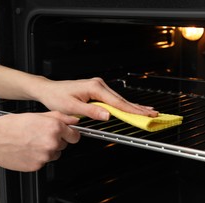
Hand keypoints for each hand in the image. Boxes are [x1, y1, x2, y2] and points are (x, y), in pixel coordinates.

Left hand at [0, 64, 157, 120]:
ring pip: (120, 100)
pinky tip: (132, 108)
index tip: (145, 115)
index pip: (118, 103)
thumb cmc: (57, 97)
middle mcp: (99, 85)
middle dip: (139, 109)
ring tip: (149, 112)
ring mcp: (99, 88)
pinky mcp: (97, 91)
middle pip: (123, 100)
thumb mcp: (72, 107)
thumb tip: (107, 115)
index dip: (133, 111)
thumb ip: (91, 112)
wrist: (48, 90)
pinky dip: (124, 105)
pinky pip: (114, 100)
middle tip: (155, 115)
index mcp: (95, 88)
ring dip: (134, 107)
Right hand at [0, 111, 79, 170]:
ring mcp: (45, 156)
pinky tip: (26, 150)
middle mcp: (52, 142)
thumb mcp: (37, 115)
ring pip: (54, 155)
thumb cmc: (10, 125)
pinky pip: (43, 162)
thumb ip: (59, 117)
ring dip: (46, 150)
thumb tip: (74, 120)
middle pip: (64, 145)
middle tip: (39, 135)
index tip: (66, 135)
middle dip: (55, 141)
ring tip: (31, 142)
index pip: (75, 136)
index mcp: (54, 128)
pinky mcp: (37, 166)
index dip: (70, 134)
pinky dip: (37, 158)